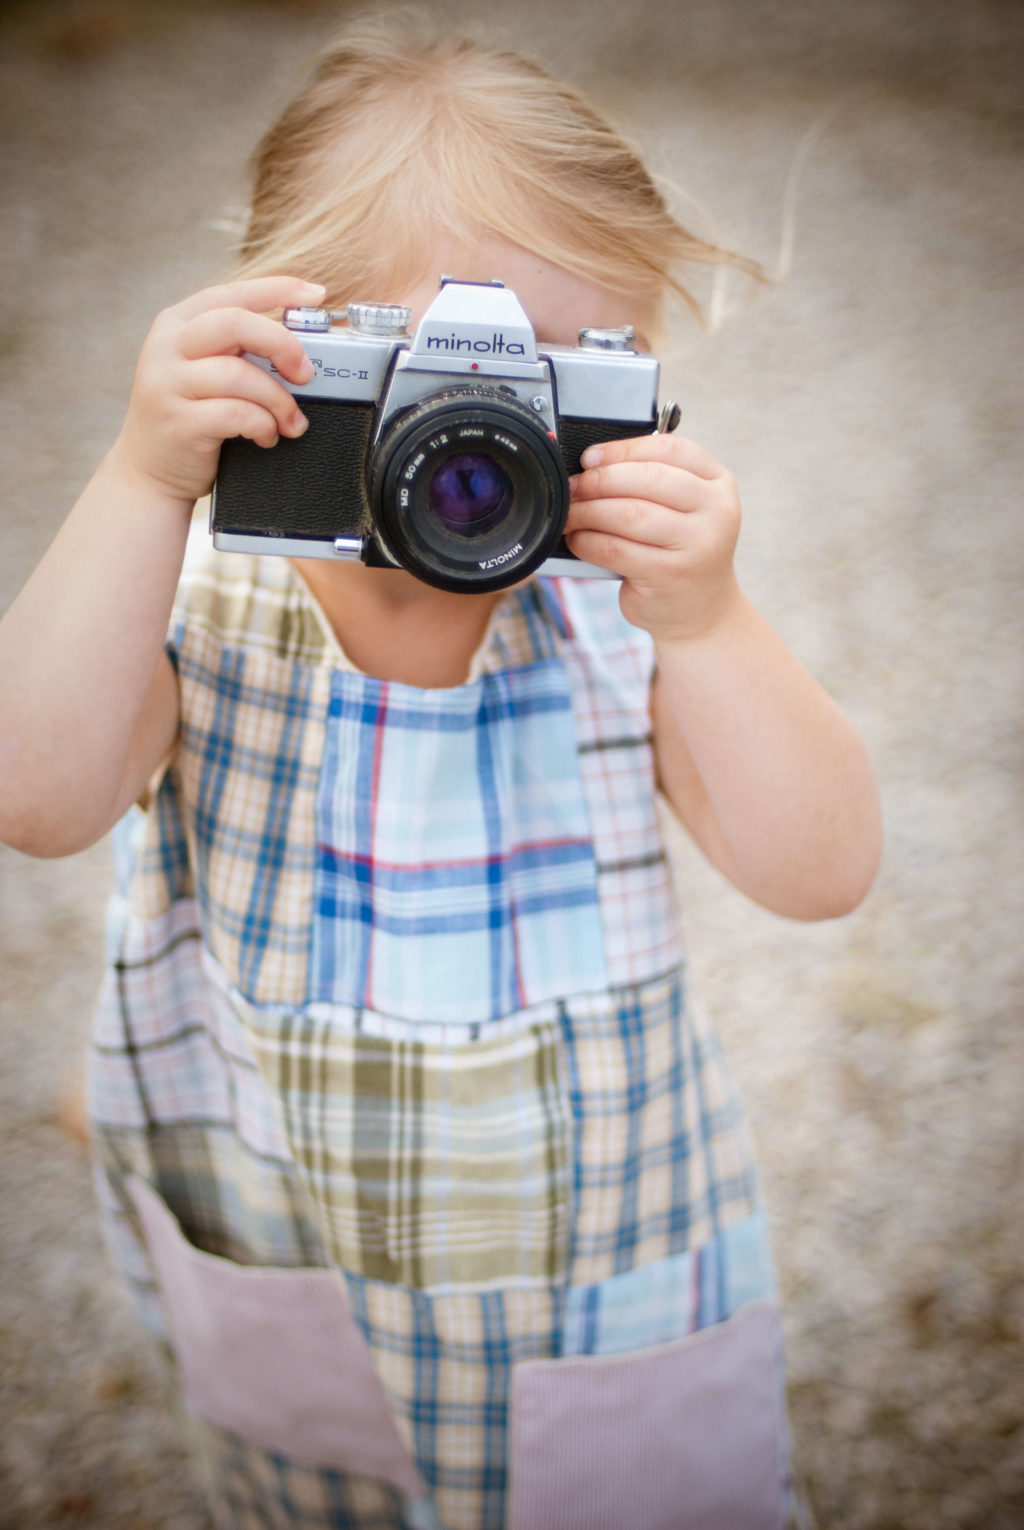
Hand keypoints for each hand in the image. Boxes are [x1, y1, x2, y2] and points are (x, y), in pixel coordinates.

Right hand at [110, 275, 327, 505]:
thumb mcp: (206, 371)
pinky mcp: (178, 421)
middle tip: (306, 374)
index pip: (233, 294)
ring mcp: (168, 383)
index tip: (316, 296)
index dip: (279, 290)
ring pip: (239, 373)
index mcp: (178, 322)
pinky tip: (265, 436)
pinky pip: (237, 414)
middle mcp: (167, 345)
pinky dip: (263, 426)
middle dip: (282, 344)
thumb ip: (239, 350)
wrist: (149, 473)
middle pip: (235, 323)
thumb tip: (303, 347)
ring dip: (278, 400)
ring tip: (289, 422)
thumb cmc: (190, 418)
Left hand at [565, 433, 742, 642]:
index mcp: (719, 483)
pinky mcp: (670, 575)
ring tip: (570, 514)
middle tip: (573, 487)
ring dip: (588, 512)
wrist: (701, 609)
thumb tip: (591, 465)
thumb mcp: (683, 509)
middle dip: (599, 480)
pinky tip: (578, 539)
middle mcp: (716, 511)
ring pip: (628, 514)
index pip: (669, 449)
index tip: (590, 457)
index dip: (622, 449)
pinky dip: (588, 542)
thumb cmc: (680, 550)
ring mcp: (697, 545)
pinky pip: (616, 549)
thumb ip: (652, 481)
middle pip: (646, 479)